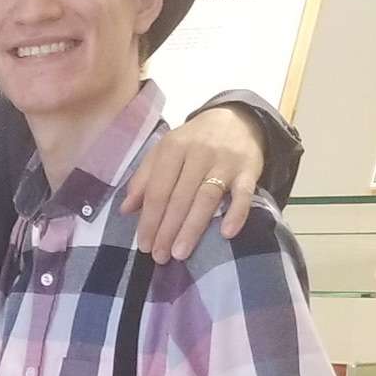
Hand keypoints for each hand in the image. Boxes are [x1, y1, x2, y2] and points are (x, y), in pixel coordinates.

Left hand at [121, 105, 265, 262]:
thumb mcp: (164, 152)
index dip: (149, 220)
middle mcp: (198, 154)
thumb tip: (126, 209)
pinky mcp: (249, 170)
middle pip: (180, 197)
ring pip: (206, 198)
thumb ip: (144, 179)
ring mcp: (225, 162)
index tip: (143, 245)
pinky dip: (236, 213)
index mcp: (173, 148)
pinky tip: (226, 234)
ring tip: (180, 253)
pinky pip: (243, 194)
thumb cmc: (194, 142)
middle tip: (159, 256)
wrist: (237, 119)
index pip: (158, 190)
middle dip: (167, 230)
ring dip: (192, 228)